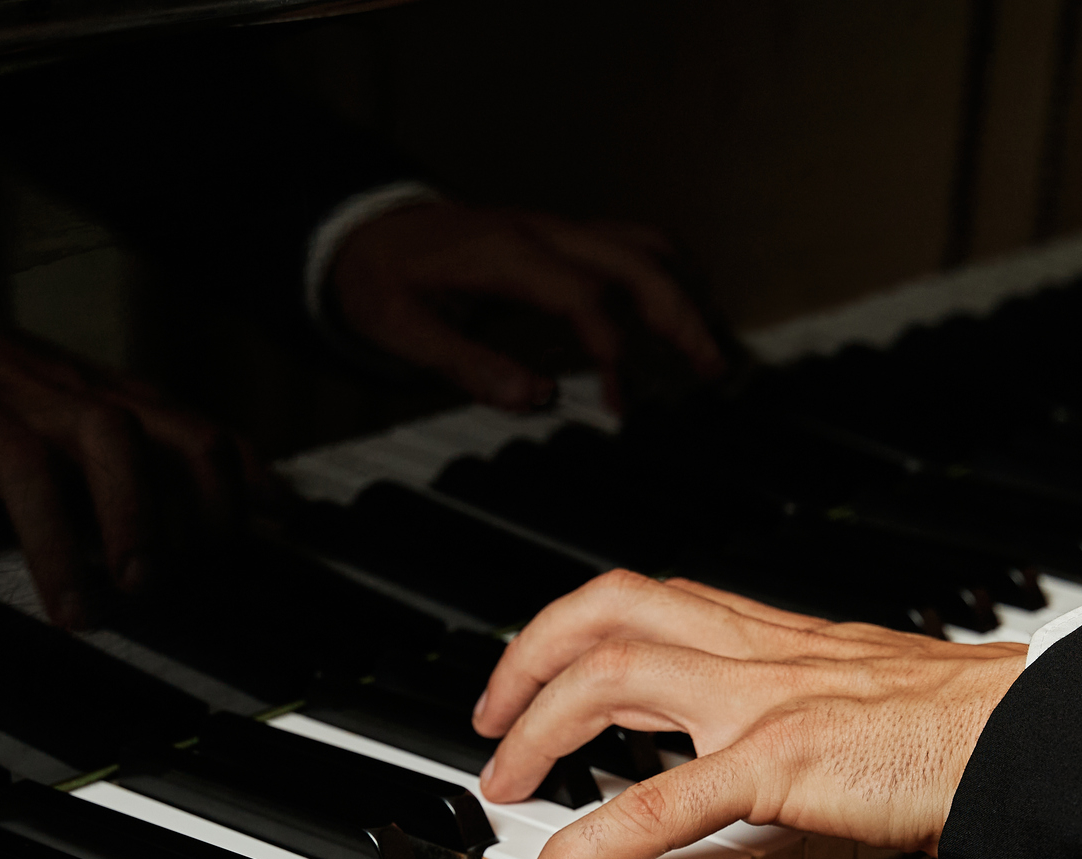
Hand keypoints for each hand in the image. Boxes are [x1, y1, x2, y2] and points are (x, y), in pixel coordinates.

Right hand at [0, 281, 266, 638]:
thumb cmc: (17, 380)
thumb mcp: (109, 400)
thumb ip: (180, 447)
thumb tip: (280, 508)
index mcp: (110, 401)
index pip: (194, 437)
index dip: (228, 497)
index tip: (237, 558)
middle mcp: (54, 404)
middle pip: (119, 440)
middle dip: (143, 513)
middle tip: (151, 585)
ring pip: (26, 471)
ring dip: (56, 545)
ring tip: (75, 613)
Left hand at [330, 200, 724, 412]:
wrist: (369, 229)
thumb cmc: (384, 278)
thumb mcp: (400, 328)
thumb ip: (466, 365)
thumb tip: (531, 400)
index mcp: (506, 253)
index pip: (585, 297)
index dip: (612, 353)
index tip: (620, 406)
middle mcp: (543, 233)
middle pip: (638, 263)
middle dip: (683, 317)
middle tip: (713, 372)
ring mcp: (558, 230)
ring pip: (645, 245)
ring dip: (687, 292)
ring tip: (713, 345)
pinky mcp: (564, 237)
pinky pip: (633, 244)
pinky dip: (670, 274)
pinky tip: (685, 310)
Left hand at [469, 570, 1024, 858]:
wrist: (1045, 734)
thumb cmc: (987, 731)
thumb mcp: (888, 704)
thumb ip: (831, 718)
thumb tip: (801, 762)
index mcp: (789, 640)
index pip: (662, 600)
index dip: (586, 623)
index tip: (548, 666)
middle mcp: (766, 652)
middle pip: (612, 612)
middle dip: (530, 656)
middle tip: (492, 721)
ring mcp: (767, 699)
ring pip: (610, 676)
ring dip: (535, 726)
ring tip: (503, 787)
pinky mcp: (780, 761)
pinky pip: (652, 804)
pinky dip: (582, 847)